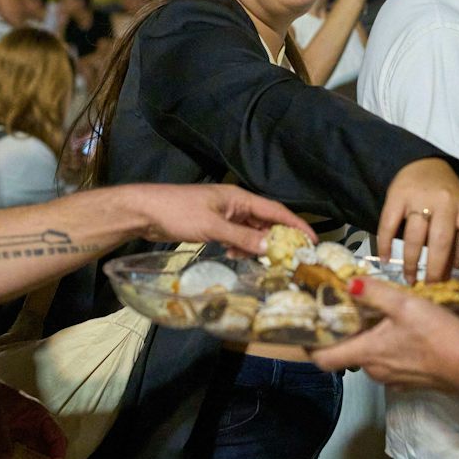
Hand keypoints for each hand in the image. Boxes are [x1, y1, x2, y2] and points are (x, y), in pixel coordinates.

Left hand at [128, 183, 315, 255]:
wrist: (145, 212)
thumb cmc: (178, 212)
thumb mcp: (212, 227)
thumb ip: (242, 237)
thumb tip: (271, 247)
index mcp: (239, 197)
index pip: (276, 210)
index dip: (296, 224)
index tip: (313, 240)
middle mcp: (235, 204)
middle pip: (266, 221)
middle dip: (278, 238)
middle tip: (292, 258)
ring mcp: (224, 214)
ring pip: (251, 230)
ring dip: (257, 244)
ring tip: (261, 261)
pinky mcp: (213, 224)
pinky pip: (236, 236)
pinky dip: (240, 246)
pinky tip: (236, 255)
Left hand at [310, 279, 458, 388]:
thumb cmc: (438, 335)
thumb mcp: (405, 304)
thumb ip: (375, 292)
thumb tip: (348, 283)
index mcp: (367, 353)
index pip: (323, 359)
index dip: (311, 346)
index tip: (308, 329)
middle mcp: (375, 371)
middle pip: (348, 354)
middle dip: (345, 334)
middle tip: (348, 310)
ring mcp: (393, 379)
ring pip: (370, 358)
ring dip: (369, 340)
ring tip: (378, 316)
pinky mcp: (410, 381)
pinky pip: (390, 364)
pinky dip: (388, 349)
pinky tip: (403, 333)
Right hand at [375, 157, 458, 284]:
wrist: (423, 162)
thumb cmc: (443, 198)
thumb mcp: (456, 215)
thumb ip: (453, 244)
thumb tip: (449, 281)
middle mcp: (445, 202)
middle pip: (441, 242)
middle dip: (435, 270)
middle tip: (429, 287)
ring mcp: (420, 197)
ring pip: (415, 237)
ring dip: (412, 263)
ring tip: (410, 279)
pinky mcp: (397, 195)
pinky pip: (389, 225)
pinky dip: (386, 245)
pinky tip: (386, 260)